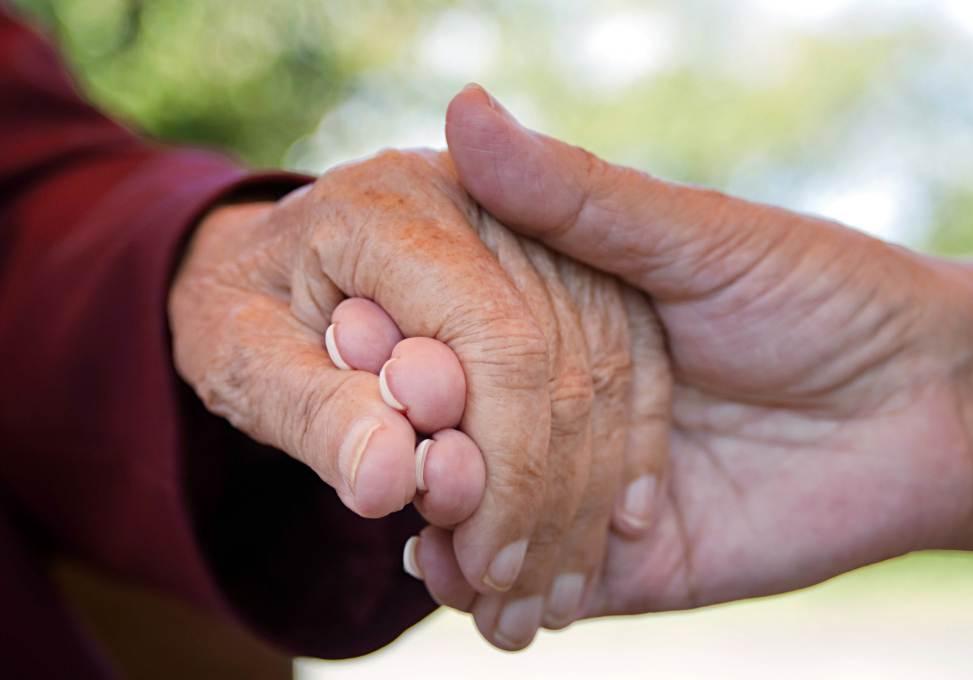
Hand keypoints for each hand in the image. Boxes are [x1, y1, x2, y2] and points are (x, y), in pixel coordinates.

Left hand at [168, 150, 669, 646]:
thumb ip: (313, 413)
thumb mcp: (240, 357)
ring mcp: (529, 222)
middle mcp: (475, 196)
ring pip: (604, 366)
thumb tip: (392, 484)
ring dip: (588, 490)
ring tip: (558, 587)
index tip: (487, 563)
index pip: (496, 341)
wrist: (271, 257)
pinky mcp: (565, 254)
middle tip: (520, 598)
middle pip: (561, 359)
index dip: (507, 464)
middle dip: (547, 494)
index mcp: (389, 207)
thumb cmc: (244, 307)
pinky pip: (630, 353)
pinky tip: (619, 519)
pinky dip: (627, 445)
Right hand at [430, 84, 972, 622]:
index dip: (410, 351)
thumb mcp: (690, 235)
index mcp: (565, 322)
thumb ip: (574, 196)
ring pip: (493, 523)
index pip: (459, 343)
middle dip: (430, 459)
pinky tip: (477, 595)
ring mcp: (588, 487)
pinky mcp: (627, 563)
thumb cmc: (815, 294)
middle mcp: (566, 406)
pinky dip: (506, 600)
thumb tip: (464, 109)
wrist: (927, 402)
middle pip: (469, 440)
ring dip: (453, 539)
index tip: (353, 348)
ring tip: (431, 549)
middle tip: (392, 468)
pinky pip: (550, 588)